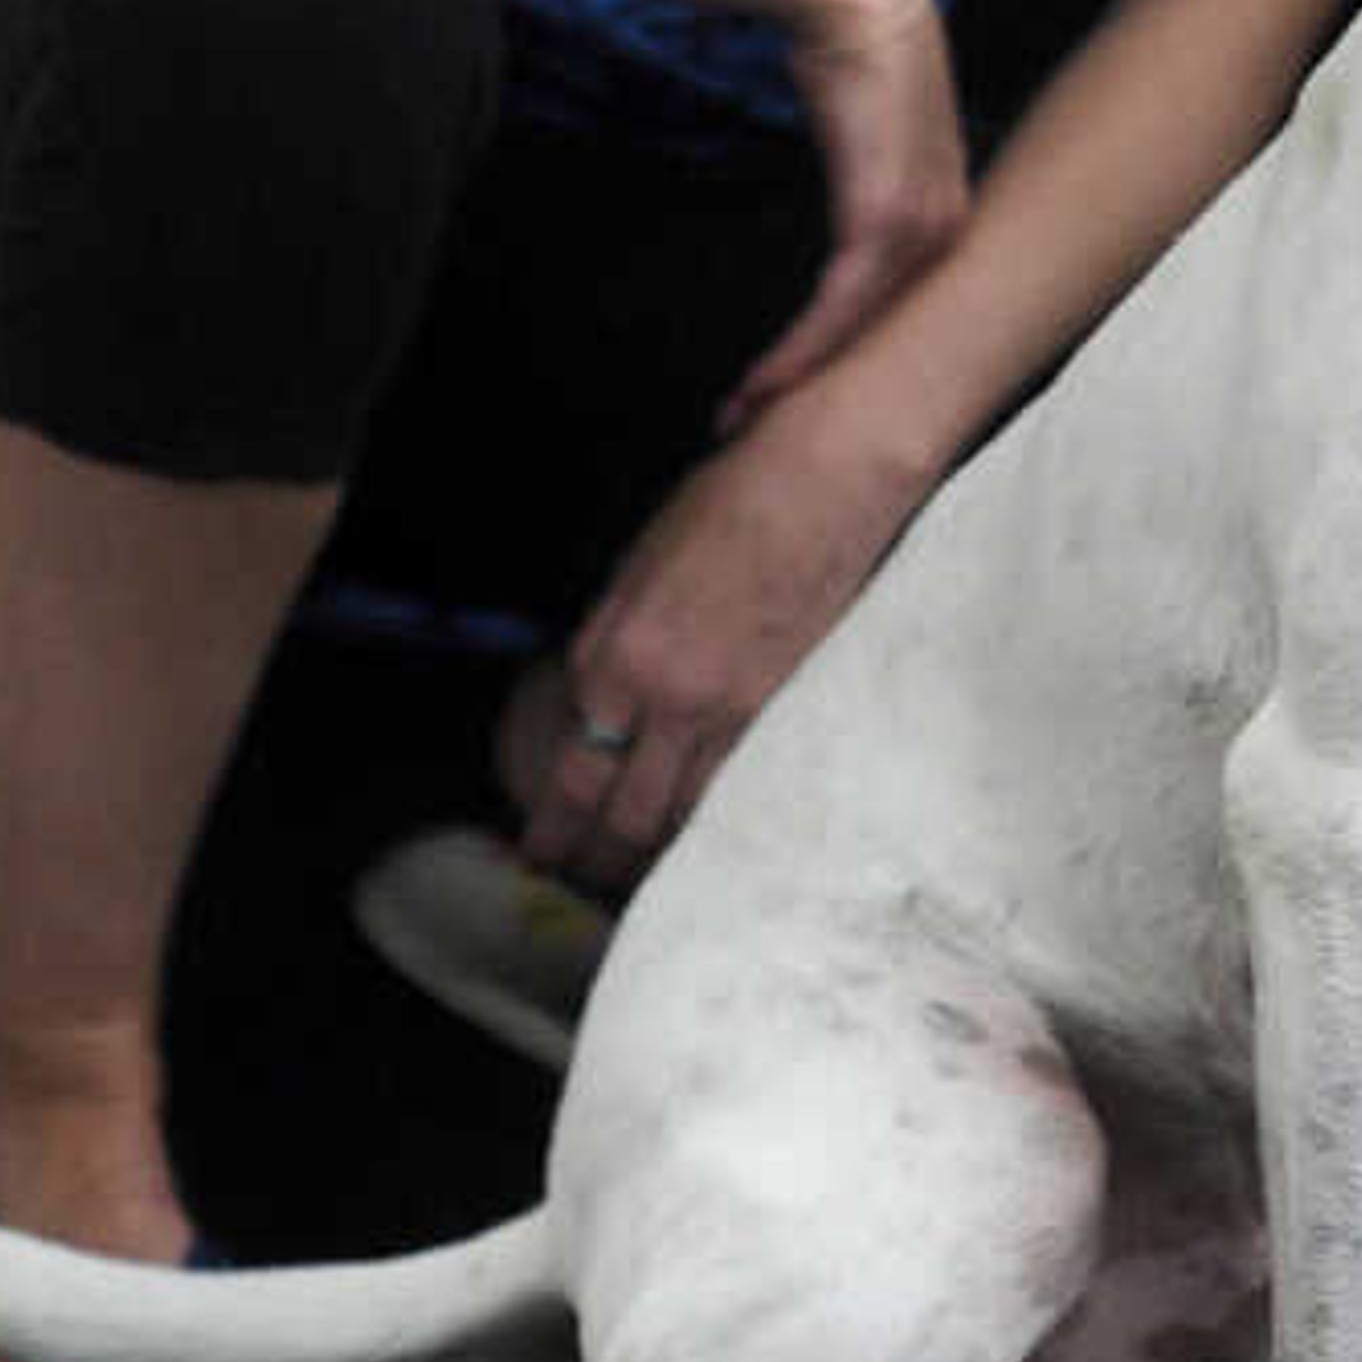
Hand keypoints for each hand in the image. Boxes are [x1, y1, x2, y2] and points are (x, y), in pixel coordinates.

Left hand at [523, 378, 930, 880]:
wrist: (825, 482)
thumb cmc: (732, 500)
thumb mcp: (641, 562)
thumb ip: (614, 636)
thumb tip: (603, 691)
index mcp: (617, 652)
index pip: (572, 764)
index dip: (551, 818)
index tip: (537, 847)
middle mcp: (665, 695)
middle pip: (618, 808)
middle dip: (589, 854)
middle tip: (574, 878)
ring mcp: (729, 709)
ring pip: (678, 812)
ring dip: (647, 851)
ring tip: (628, 879)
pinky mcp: (784, 709)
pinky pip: (732, 789)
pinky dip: (707, 819)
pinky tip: (697, 837)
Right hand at [716, 0, 971, 435]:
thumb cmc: (852, 44)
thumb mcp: (871, 124)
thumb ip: (869, 167)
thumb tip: (852, 172)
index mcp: (946, 213)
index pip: (902, 312)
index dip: (850, 361)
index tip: (804, 397)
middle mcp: (947, 229)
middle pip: (883, 338)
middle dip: (823, 393)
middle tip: (760, 435)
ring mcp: (921, 228)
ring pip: (859, 337)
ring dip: (798, 384)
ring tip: (742, 420)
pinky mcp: (882, 220)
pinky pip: (839, 310)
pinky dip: (798, 354)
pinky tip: (760, 387)